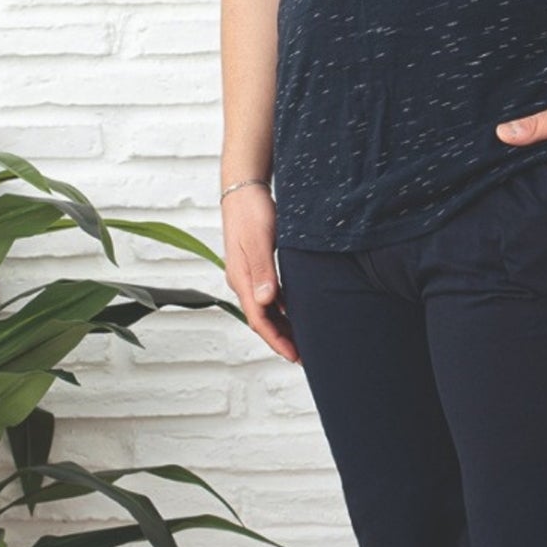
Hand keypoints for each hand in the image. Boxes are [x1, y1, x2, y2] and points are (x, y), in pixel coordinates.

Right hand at [221, 186, 300, 363]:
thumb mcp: (260, 240)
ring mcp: (249, 275)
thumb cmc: (252, 211)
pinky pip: (270, 296)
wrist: (243, 190)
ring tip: (304, 340)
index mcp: (242, 279)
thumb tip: (266, 302)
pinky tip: (297, 313)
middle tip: (305, 356)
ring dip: (283, 326)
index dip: (276, 340)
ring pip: (267, 310)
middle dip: (281, 339)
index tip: (294, 356)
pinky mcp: (258, 267)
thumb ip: (263, 271)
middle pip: (262, 319)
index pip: (259, 319)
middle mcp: (243, 281)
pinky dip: (283, 309)